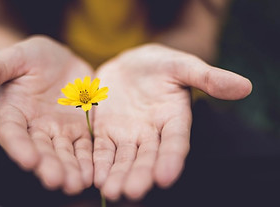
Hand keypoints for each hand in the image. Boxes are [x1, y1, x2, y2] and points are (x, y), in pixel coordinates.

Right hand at [0, 36, 93, 193]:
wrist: (59, 60)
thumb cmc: (31, 57)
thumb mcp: (13, 58)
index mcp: (14, 112)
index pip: (12, 133)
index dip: (19, 147)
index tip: (29, 160)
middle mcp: (35, 127)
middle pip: (40, 150)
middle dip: (48, 166)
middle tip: (57, 181)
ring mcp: (58, 130)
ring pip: (64, 153)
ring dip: (70, 169)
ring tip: (76, 184)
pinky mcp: (79, 129)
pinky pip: (84, 147)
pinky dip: (88, 160)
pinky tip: (93, 174)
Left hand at [92, 44, 251, 199]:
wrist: (130, 65)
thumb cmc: (160, 64)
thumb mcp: (182, 65)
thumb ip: (208, 77)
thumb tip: (244, 86)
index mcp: (174, 119)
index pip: (175, 142)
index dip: (172, 159)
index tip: (165, 177)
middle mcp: (152, 133)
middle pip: (147, 157)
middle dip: (140, 175)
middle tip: (132, 192)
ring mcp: (128, 135)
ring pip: (123, 159)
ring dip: (117, 175)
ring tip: (111, 191)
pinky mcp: (106, 132)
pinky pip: (102, 150)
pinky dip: (99, 163)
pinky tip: (94, 177)